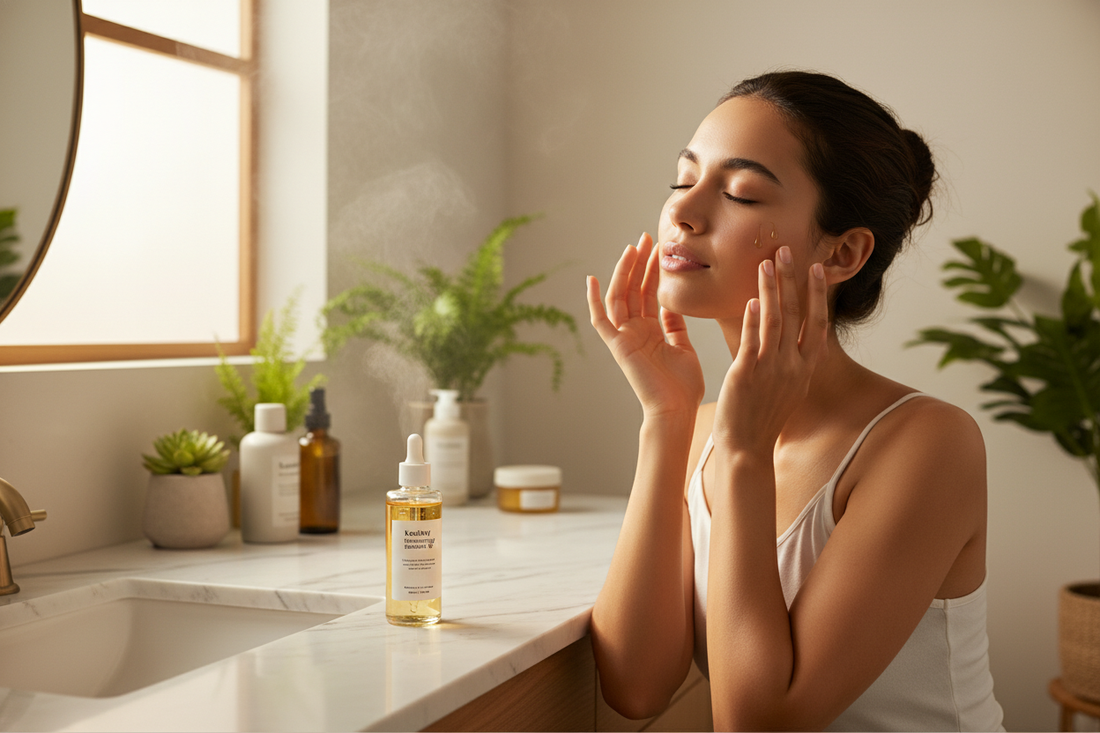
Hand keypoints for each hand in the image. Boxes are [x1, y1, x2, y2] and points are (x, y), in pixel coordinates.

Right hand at [587, 233, 704, 418]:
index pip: (648, 293)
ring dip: (625, 272)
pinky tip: (592, 279)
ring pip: (619, 297)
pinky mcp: (617, 346)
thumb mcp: (683, 347)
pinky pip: (600, 320)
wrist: (677, 410)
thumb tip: (671, 305)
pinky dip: (594, 301)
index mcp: (651, 331)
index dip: (652, 270)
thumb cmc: (683, 387)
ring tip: (633, 248)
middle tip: (646, 237)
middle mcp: (634, 331)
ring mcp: (624, 337)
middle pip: (633, 289)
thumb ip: (675, 325)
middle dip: (639, 263)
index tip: (659, 248)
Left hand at [713, 246, 828, 456]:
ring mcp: (772, 369)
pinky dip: (754, 318)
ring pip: (775, 320)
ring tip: (766, 263)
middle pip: (796, 313)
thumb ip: (796, 360)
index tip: (817, 268)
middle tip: (787, 250)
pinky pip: (753, 339)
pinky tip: (752, 299)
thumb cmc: (764, 416)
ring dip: (771, 289)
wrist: (748, 448)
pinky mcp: (748, 373)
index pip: (817, 322)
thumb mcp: (790, 387)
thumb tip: (804, 334)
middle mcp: (793, 365)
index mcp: (805, 368)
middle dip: (792, 279)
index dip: (817, 293)